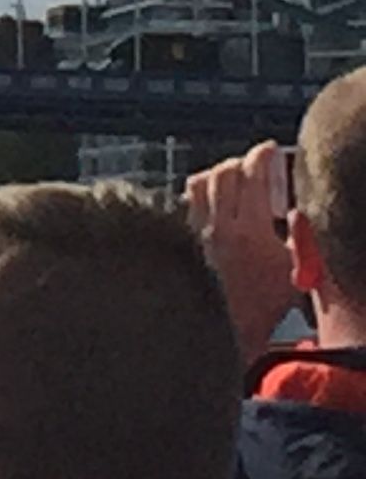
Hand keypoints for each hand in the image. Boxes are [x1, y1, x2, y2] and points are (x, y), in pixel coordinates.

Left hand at [184, 141, 298, 352]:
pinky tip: (208, 202)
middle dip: (240, 163)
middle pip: (222, 173)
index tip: (270, 149)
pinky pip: (185, 203)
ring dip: (215, 175)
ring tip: (229, 179)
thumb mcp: (294, 271)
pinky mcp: (180, 238)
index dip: (262, 156)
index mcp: (249, 229)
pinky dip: (198, 194)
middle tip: (253, 166)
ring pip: (197, 183)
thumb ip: (298, 238)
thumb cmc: (264, 306)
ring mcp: (194, 231)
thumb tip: (296, 211)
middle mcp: (217, 224)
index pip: (252, 176)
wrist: (225, 329)